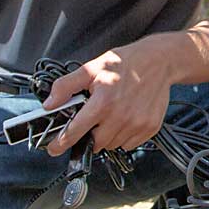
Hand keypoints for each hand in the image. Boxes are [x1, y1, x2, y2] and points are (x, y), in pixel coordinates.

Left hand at [42, 40, 171, 155]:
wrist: (159, 61)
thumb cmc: (126, 63)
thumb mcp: (91, 68)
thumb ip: (66, 86)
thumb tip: (50, 104)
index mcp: (103, 102)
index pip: (75, 132)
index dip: (61, 142)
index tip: (54, 148)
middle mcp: (120, 116)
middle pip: (95, 143)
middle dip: (90, 135)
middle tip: (94, 120)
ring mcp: (137, 124)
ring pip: (112, 145)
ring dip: (107, 136)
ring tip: (112, 115)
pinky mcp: (150, 127)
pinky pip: (130, 144)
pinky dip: (124, 136)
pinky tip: (125, 118)